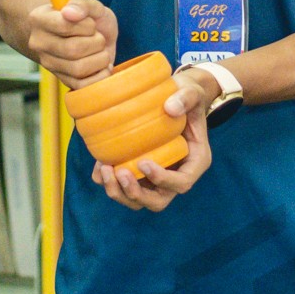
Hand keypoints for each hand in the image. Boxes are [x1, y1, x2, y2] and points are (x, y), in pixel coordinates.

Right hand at [29, 0, 117, 89]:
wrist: (84, 36)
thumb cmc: (87, 19)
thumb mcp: (90, 6)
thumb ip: (82, 4)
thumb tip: (70, 13)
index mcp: (39, 19)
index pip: (64, 25)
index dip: (86, 25)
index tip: (91, 23)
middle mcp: (39, 43)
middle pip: (72, 49)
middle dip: (96, 42)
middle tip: (98, 37)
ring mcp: (49, 64)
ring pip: (78, 69)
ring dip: (100, 59)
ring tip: (100, 51)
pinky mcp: (63, 80)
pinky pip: (82, 86)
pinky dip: (100, 76)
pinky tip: (102, 65)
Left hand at [93, 67, 213, 212]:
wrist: (175, 98)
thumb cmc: (187, 97)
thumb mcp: (191, 91)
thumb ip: (186, 97)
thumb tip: (170, 107)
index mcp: (195, 162)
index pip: (182, 183)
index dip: (162, 179)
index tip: (143, 162)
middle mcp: (176, 175)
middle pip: (158, 201)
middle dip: (136, 193)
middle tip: (119, 172)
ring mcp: (156, 178)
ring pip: (137, 200)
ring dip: (119, 191)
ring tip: (104, 168)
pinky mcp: (139, 173)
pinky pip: (122, 187)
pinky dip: (107, 181)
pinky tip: (99, 164)